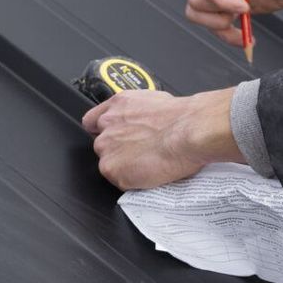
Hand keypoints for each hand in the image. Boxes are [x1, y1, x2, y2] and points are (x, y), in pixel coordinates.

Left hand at [81, 88, 242, 190]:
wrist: (189, 131)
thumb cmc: (182, 117)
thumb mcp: (156, 102)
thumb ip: (140, 113)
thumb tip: (144, 122)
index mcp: (119, 104)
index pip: (93, 120)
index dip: (104, 131)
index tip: (114, 137)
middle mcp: (108, 123)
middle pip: (102, 143)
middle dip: (118, 149)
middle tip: (139, 153)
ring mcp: (106, 146)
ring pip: (108, 161)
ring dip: (123, 164)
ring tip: (147, 163)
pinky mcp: (111, 168)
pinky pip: (117, 179)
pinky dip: (130, 180)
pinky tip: (147, 172)